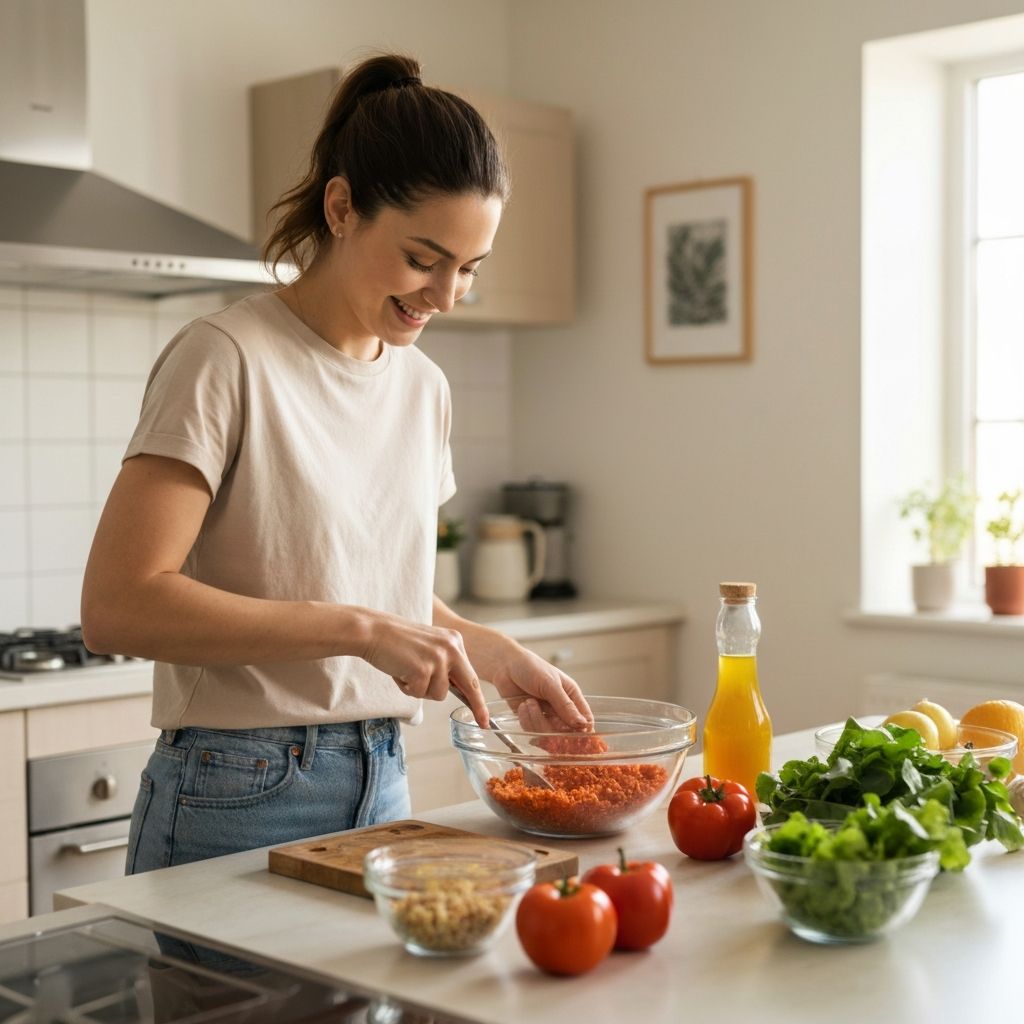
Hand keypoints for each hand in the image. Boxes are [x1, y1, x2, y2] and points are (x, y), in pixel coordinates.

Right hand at [362, 612, 488, 726]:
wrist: (373, 630)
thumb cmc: (397, 642)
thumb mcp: (430, 647)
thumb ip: (445, 664)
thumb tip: (457, 690)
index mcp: (455, 641)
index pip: (471, 675)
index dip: (479, 699)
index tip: (485, 718)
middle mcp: (452, 648)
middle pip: (470, 686)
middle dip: (477, 707)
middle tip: (484, 723)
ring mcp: (438, 658)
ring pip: (438, 694)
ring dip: (421, 690)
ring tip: (407, 671)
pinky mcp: (423, 668)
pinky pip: (419, 693)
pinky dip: (407, 688)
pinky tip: (400, 671)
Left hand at [489, 646, 592, 732]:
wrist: (505, 666)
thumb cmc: (531, 667)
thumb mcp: (550, 684)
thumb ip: (565, 705)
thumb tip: (583, 724)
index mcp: (572, 697)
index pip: (585, 720)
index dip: (583, 730)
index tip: (575, 736)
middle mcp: (561, 709)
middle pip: (566, 732)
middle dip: (554, 726)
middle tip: (543, 713)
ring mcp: (546, 716)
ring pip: (548, 733)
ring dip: (537, 720)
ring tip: (529, 702)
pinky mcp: (531, 720)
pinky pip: (533, 731)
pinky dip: (527, 720)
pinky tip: (523, 705)